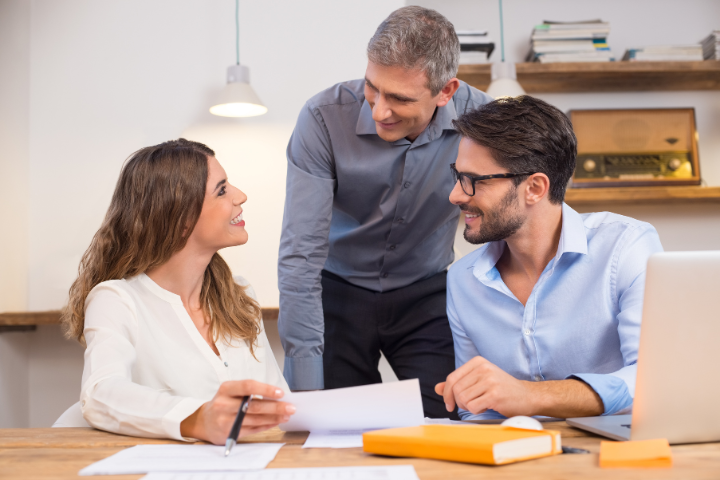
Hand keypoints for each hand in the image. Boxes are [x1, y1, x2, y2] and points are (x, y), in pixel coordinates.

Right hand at [180, 380, 294, 444]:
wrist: (204, 422)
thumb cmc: (223, 403)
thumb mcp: (231, 392)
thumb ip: (250, 392)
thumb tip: (277, 396)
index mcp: (226, 389)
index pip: (248, 386)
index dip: (265, 389)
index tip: (281, 393)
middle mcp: (223, 404)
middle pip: (254, 406)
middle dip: (275, 407)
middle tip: (290, 407)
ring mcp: (225, 420)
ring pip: (255, 419)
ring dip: (274, 418)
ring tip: (286, 415)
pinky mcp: (229, 433)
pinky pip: (253, 429)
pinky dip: (266, 425)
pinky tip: (276, 422)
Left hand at [435, 356, 535, 416]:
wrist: (528, 396)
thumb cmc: (502, 389)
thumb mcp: (479, 381)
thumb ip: (459, 384)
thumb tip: (437, 388)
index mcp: (477, 362)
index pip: (452, 378)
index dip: (447, 394)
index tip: (449, 404)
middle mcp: (483, 368)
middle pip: (456, 390)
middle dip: (459, 402)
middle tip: (471, 405)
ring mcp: (489, 380)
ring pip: (463, 399)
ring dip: (469, 407)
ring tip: (481, 403)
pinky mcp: (494, 394)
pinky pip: (473, 407)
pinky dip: (477, 411)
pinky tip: (487, 407)